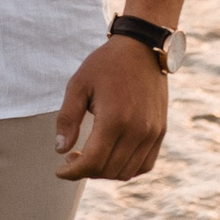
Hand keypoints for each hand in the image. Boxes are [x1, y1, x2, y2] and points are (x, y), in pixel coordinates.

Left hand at [53, 35, 167, 181]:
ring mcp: (152, 133)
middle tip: (71, 159)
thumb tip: (60, 150)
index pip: (92, 161)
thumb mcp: (78, 84)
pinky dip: (127, 169)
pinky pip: (145, 165)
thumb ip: (68, 118)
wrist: (142, 47)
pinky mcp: (160, 131)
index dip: (73, 172)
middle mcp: (137, 130)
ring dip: (105, 172)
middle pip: (108, 170)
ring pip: (126, 172)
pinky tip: (112, 157)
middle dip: (85, 171)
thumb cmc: (106, 64)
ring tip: (90, 157)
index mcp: (115, 119)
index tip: (59, 171)